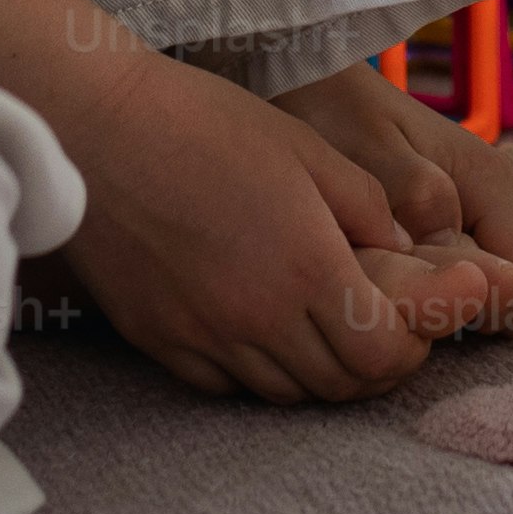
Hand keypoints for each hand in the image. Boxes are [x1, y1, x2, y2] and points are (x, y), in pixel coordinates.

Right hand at [52, 53, 512, 402]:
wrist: (95, 126)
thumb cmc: (205, 122)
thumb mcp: (308, 149)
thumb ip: (368, 212)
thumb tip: (404, 257)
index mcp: (307, 267)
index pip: (385, 353)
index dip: (415, 342)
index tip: (417, 312)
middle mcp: (258, 318)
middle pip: (341, 384)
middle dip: (375, 360)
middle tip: (381, 319)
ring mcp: (204, 338)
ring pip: (286, 391)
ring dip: (320, 368)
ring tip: (324, 320)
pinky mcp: (161, 343)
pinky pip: (228, 385)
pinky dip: (259, 369)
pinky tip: (262, 325)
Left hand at [272, 59, 512, 316]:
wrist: (328, 87)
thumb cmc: (341, 120)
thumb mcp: (365, 153)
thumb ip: (416, 195)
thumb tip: (461, 251)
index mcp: (488, 178)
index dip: (502, 308)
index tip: (447, 311)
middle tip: (459, 307)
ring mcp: (512, 194)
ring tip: (468, 297)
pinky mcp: (501, 202)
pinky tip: (475, 280)